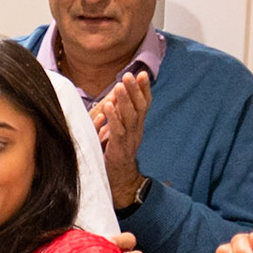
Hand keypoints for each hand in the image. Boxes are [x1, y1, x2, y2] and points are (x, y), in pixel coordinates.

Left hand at [95, 72, 150, 206]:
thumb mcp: (118, 130)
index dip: (144, 89)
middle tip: (129, 75)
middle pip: (139, 106)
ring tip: (119, 85)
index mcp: (137, 125)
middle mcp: (136, 130)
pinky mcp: (119, 148)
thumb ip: (119, 115)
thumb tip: (115, 96)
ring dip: (125, 100)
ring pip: (130, 116)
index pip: (144, 103)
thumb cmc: (115, 151)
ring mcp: (129, 139)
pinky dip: (113, 117)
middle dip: (135, 90)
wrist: (119, 178)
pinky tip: (109, 106)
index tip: (141, 73)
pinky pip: (118, 130)